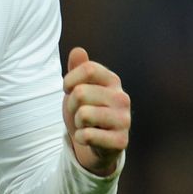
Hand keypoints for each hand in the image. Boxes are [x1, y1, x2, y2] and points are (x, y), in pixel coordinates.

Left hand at [62, 46, 130, 175]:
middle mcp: (122, 98)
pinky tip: (89, 138)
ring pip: (83, 114)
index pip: (88, 69)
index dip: (69, 80)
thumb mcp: (79, 87)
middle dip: (71, 105)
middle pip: (80, 93)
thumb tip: (78, 51)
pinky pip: (87, 135)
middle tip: (79, 112)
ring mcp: (124, 120)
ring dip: (77, 123)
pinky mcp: (121, 141)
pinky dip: (81, 138)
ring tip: (86, 124)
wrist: (96, 143)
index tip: (68, 90)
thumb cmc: (87, 109)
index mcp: (113, 80)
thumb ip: (78, 68)